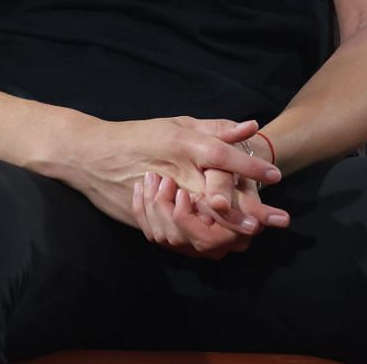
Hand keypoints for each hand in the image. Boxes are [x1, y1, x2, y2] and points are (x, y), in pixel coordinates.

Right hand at [59, 116, 282, 235]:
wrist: (90, 157)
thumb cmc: (136, 137)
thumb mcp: (175, 125)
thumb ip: (214, 128)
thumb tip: (252, 126)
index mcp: (180, 144)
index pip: (222, 155)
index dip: (250, 166)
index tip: (275, 176)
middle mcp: (174, 172)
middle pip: (219, 198)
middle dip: (251, 211)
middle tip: (277, 220)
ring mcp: (161, 199)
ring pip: (203, 223)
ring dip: (231, 231)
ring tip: (253, 232)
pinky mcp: (150, 219)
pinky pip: (183, 237)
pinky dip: (207, 241)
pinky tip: (225, 241)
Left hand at [133, 171, 249, 258]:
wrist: (218, 163)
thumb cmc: (223, 160)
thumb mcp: (224, 166)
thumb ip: (223, 184)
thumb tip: (219, 204)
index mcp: (239, 231)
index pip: (207, 239)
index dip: (187, 218)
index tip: (181, 193)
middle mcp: (220, 245)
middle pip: (180, 239)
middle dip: (164, 207)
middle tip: (164, 179)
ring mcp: (198, 246)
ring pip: (164, 237)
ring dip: (152, 204)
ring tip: (153, 177)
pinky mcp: (180, 241)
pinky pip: (153, 233)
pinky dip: (143, 210)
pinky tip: (142, 187)